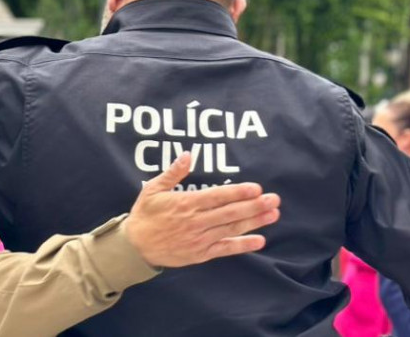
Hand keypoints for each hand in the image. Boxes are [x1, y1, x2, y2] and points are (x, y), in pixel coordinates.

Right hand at [123, 153, 279, 267]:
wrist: (135, 246)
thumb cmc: (145, 214)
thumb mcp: (153, 189)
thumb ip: (173, 173)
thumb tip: (188, 155)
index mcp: (186, 203)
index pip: (217, 197)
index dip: (238, 193)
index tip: (256, 188)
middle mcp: (196, 221)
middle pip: (230, 213)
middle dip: (254, 206)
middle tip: (274, 200)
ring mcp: (200, 239)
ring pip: (231, 229)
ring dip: (254, 222)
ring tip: (273, 215)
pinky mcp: (200, 254)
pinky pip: (225, 249)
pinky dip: (242, 245)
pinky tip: (259, 240)